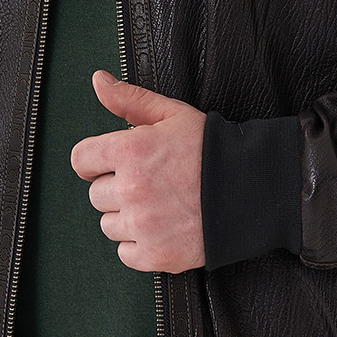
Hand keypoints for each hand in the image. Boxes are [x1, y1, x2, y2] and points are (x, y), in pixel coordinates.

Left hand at [70, 70, 205, 272]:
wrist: (255, 189)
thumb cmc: (212, 150)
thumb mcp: (173, 114)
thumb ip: (130, 99)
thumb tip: (98, 81)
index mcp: (130, 150)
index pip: (81, 160)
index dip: (96, 161)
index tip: (112, 165)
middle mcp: (132, 188)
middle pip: (96, 194)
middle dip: (118, 189)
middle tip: (152, 184)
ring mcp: (143, 225)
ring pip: (109, 225)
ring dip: (128, 219)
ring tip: (160, 206)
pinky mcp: (156, 255)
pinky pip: (125, 253)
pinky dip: (141, 245)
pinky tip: (164, 228)